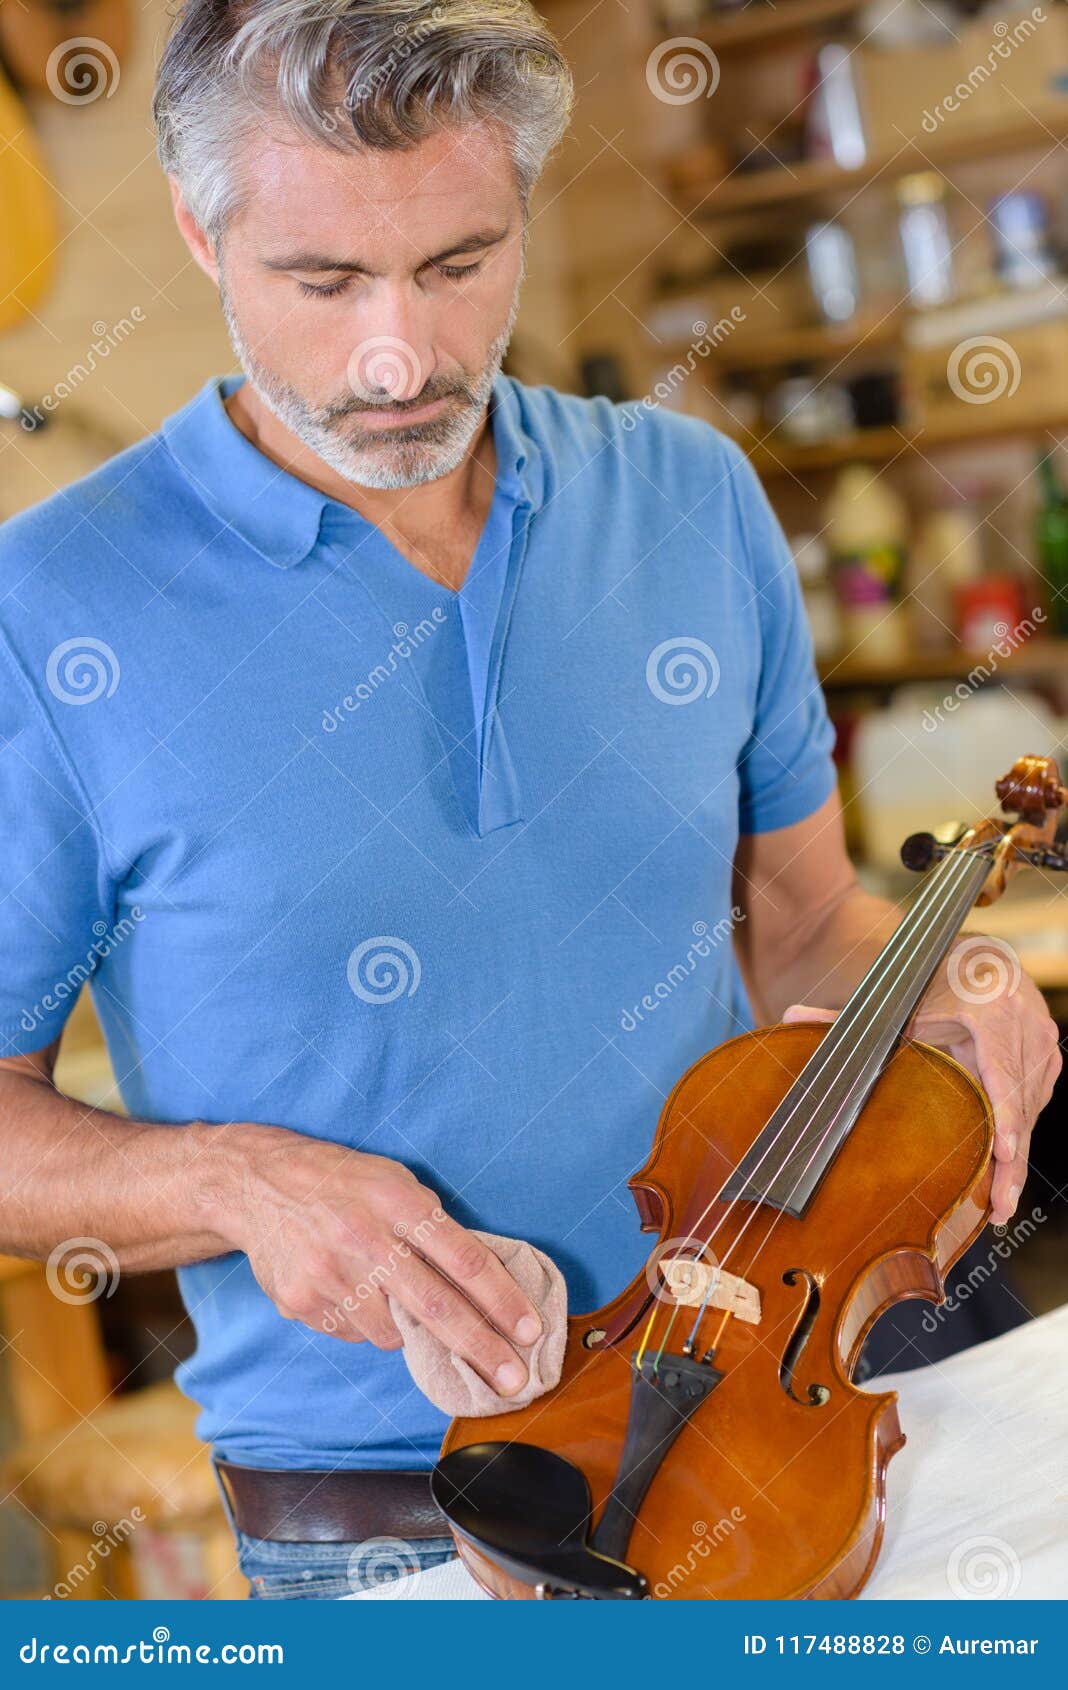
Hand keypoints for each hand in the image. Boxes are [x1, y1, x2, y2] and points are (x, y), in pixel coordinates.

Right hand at [222, 1127, 541, 1395]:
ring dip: (406, 1327)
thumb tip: (482, 1288)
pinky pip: (355, 1333)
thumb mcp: (395, 1182)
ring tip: (385, 1288)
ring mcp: (330, 1274)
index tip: (531, 1333)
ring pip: (394, 1332)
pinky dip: (365, 1322)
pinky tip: (348, 1288)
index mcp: (398, 1202)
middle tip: (514, 1380)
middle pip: (438, 1308)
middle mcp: (365, 1238)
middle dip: (482, 1349)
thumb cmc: (344, 1182)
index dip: (503, 1301)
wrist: (257, 1183)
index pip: (464, 1260)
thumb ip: (433, 1228)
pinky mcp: (302, 1302)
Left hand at [784, 941, 1060, 1226]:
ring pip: (1030, 1111)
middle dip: (1009, 1163)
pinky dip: (1019, 1139)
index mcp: (992, 1011)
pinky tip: (1003, 1176)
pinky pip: (1034, 1105)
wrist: (981, 960)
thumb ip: (845, 1014)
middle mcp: (1026, 1028)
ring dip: (1016, 1161)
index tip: (1004, 1154)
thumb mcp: (897, 1000)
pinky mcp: (1048, 1059)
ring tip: (998, 1204)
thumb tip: (791, 1015)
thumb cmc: (936, 981)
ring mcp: (1043, 1045)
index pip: (1001, 1074)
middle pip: (1020, 1106)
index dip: (1005, 1118)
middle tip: (996, 1208)